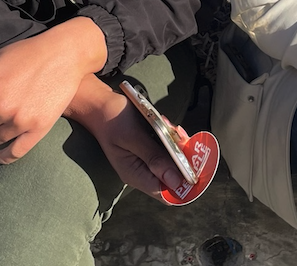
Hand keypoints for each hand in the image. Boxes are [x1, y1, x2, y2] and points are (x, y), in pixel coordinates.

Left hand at [0, 17, 107, 162]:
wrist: (64, 54)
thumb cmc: (24, 54)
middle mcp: (0, 107)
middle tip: (3, 101)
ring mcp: (20, 119)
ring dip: (1, 129)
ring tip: (16, 109)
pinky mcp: (39, 128)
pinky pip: (15, 152)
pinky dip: (5, 156)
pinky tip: (0, 155)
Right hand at [66, 76, 187, 199]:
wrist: (99, 104)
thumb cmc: (112, 119)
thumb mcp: (133, 137)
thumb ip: (154, 158)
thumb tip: (176, 181)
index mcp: (135, 174)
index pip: (165, 193)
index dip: (184, 184)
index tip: (196, 166)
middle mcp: (141, 172)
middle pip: (172, 178)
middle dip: (182, 159)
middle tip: (181, 137)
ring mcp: (144, 161)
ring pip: (171, 162)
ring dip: (177, 146)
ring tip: (171, 127)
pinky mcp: (147, 149)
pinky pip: (166, 150)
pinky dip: (171, 139)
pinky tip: (167, 125)